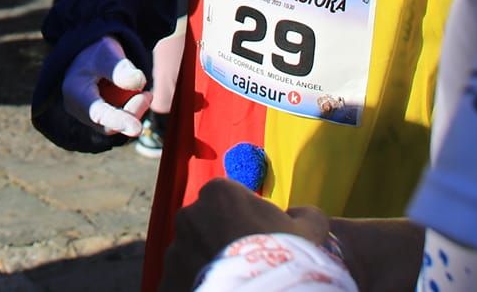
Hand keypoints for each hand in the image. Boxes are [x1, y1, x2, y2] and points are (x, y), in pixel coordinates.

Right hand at [61, 36, 150, 137]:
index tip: (137, 128)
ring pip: (116, 123)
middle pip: (108, 125)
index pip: (97, 114)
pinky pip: (118, 119)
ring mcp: (88, 117)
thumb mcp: (107, 53)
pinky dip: (129, 107)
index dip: (118, 121)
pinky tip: (134, 93)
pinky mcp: (100, 119)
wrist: (88, 55)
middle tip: (148, 94)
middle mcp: (79, 110)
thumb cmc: (96, 52)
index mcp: (75, 92)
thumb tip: (140, 82)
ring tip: (140, 88)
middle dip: (132, 112)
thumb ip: (120, 68)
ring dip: (132, 107)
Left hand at [160, 180, 334, 291]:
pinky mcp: (166, 281)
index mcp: (219, 193)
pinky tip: (215, 291)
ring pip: (189, 254)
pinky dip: (192, 286)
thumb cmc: (285, 259)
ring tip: (231, 283)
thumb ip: (305, 215)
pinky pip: (179, 282)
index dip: (243, 218)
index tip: (256, 238)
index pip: (227, 199)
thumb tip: (299, 214)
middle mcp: (189, 215)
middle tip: (242, 263)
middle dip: (218, 239)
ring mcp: (174, 250)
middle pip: (204, 225)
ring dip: (204, 264)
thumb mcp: (310, 231)